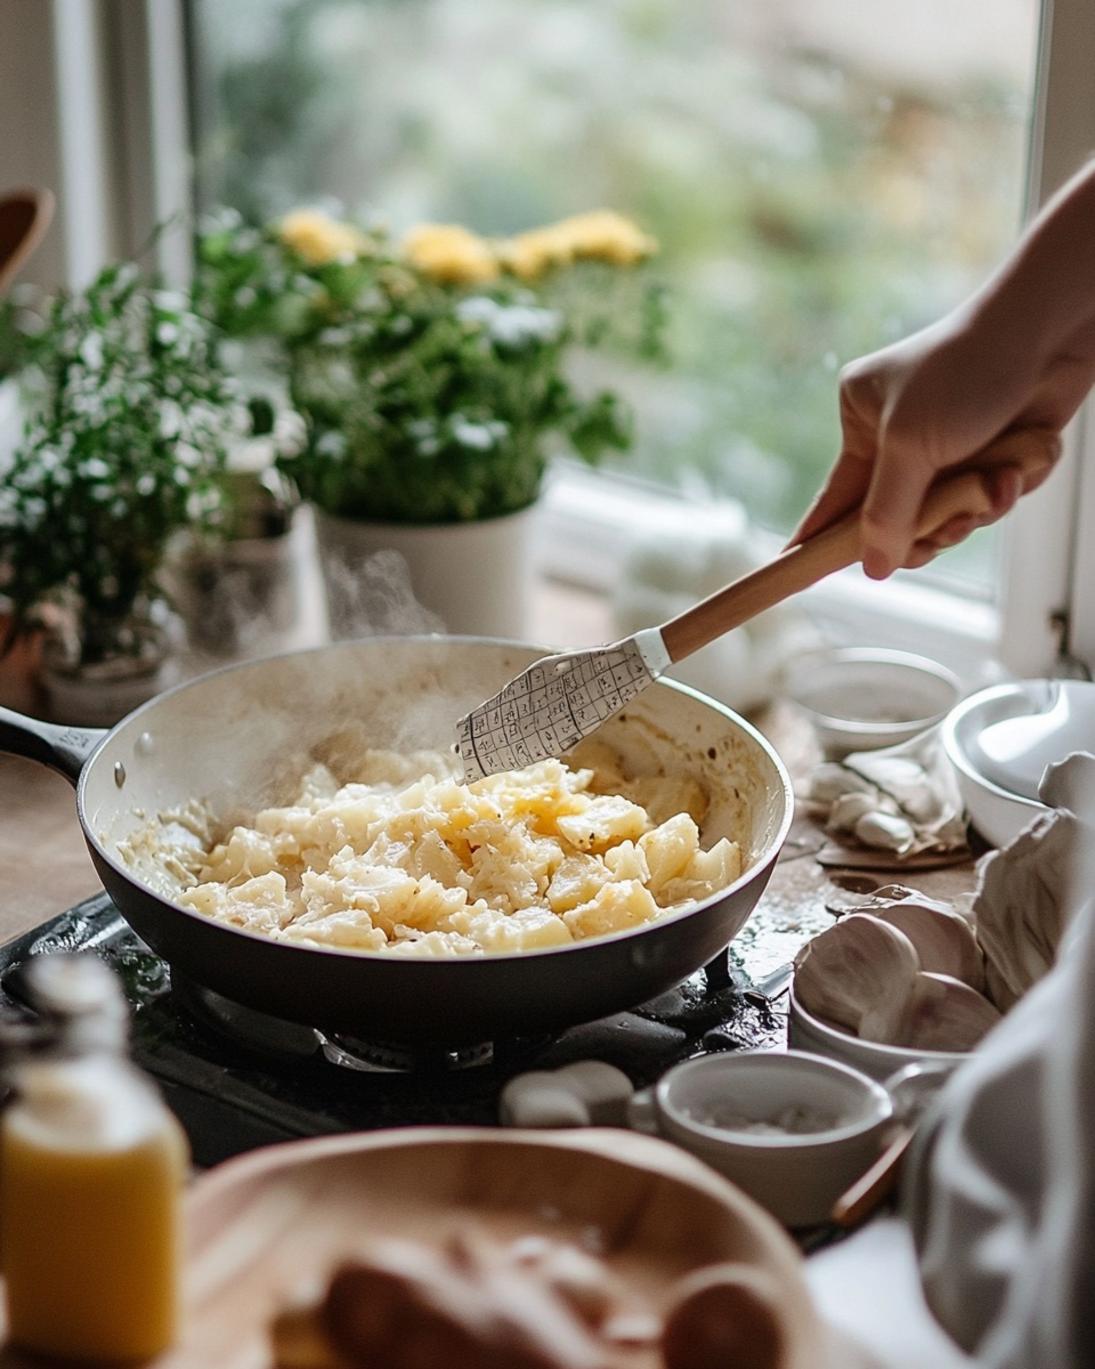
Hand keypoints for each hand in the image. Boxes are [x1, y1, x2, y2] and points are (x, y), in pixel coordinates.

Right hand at [792, 309, 1093, 577]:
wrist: (1048, 333)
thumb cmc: (964, 372)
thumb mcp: (909, 446)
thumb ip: (887, 513)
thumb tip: (872, 569)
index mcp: (863, 421)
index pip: (834, 496)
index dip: (820, 537)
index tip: (794, 568)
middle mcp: (901, 437)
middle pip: (897, 519)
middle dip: (927, 528)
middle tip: (940, 534)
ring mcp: (948, 448)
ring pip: (949, 516)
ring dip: (975, 508)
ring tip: (994, 483)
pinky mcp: (992, 455)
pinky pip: (989, 500)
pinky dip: (1006, 491)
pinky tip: (1017, 468)